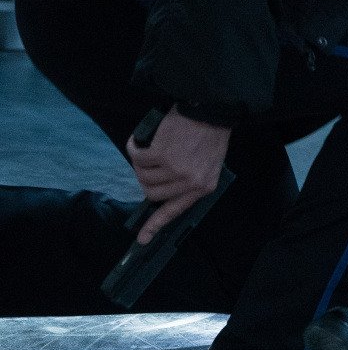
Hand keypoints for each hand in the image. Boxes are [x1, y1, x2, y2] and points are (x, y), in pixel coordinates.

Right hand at [126, 106, 230, 243]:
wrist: (211, 111)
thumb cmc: (210, 135)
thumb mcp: (210, 165)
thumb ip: (191, 181)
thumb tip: (165, 191)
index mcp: (203, 187)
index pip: (174, 211)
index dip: (155, 225)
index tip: (142, 238)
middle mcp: (188, 182)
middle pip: (152, 193)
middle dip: (146, 180)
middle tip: (151, 163)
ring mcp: (174, 170)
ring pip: (142, 176)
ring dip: (140, 162)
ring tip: (150, 149)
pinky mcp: (160, 155)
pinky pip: (137, 157)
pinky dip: (134, 148)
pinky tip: (139, 141)